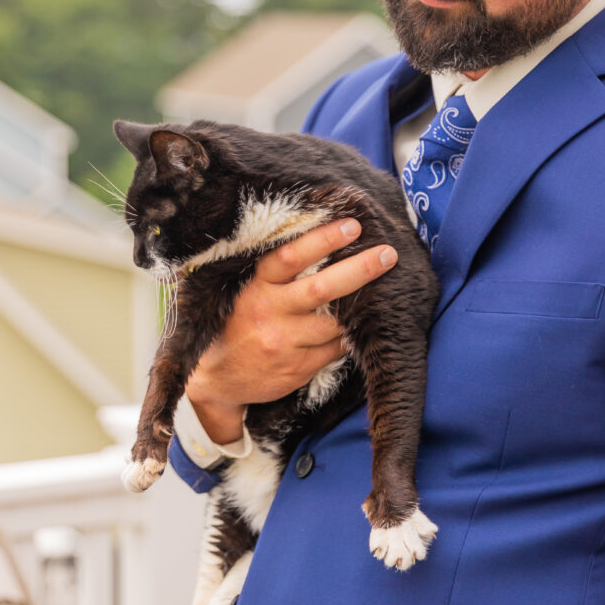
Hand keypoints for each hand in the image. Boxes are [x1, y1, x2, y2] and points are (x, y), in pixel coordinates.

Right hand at [185, 218, 397, 443]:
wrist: (215, 379)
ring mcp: (284, 343)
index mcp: (256, 287)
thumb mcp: (248, 291)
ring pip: (335, 322)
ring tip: (388, 289)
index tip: (352, 225)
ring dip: (361, 307)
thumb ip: (278, 274)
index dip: (323, 239)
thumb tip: (327, 246)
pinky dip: (350, 336)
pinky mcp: (297, 368)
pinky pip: (335, 349)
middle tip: (388, 254)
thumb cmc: (239, 322)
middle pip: (322, 288)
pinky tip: (361, 325)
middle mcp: (270, 313)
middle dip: (360, 269)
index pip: (291, 257)